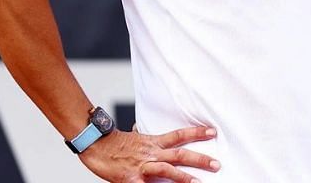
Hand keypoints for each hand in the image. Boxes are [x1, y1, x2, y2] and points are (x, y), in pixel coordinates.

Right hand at [79, 126, 219, 181]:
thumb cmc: (114, 143)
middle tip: (216, 164)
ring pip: (167, 169)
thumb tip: (158, 137)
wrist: (94, 144)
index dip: (196, 133)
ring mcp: (142, 166)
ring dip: (184, 177)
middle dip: (199, 159)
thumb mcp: (137, 138)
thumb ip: (150, 141)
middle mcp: (151, 153)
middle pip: (180, 154)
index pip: (179, 135)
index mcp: (153, 142)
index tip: (213, 132)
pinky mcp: (130, 179)